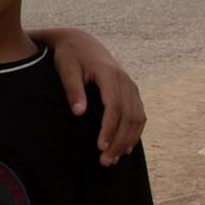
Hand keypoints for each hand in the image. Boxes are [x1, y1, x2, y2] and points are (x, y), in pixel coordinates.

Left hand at [48, 31, 144, 163]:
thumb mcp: (66, 69)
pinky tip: (127, 148)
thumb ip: (73, 90)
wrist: (80, 41)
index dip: (109, 128)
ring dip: (128, 140)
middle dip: (119, 141)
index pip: (114, 106)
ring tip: (114, 160)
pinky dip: (135, 132)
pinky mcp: (130, 90)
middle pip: (129, 116)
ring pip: (137, 117)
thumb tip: (79, 113)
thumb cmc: (69, 56)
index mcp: (110, 74)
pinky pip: (139, 114)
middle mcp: (125, 80)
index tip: (100, 147)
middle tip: (105, 162)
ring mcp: (130, 85)